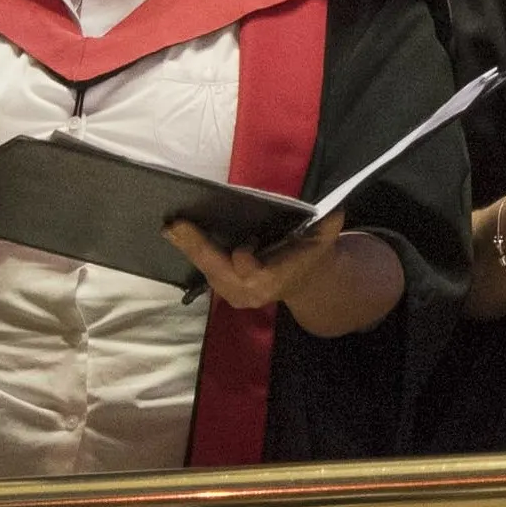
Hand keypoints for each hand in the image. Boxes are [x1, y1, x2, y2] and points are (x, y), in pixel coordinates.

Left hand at [169, 213, 352, 315]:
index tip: (247, 239)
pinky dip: (194, 253)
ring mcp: (235, 294)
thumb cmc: (312, 254)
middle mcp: (249, 292)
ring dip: (189, 249)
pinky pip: (206, 271)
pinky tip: (180, 235)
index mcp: (273, 279)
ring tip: (172, 228)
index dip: (244, 255)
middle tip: (174, 226)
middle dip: (195, 246)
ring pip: (207, 271)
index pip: (249, 268)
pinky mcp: (225, 291)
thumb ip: (328, 226)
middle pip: (216, 270)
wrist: (307, 281)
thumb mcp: (325, 238)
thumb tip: (333, 211)